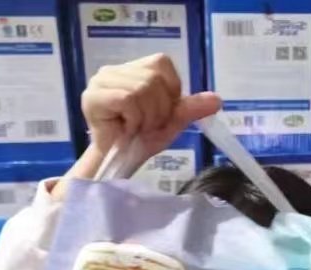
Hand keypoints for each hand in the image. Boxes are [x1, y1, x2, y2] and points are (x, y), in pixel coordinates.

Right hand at [82, 54, 220, 158]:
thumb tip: (218, 100)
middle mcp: (115, 70)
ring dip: (146, 118)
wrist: (117, 164)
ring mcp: (102, 80)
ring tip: (135, 129)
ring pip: (142, 89)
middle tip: (145, 126)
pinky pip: (127, 100)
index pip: (162, 63)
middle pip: (153, 78)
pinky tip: (125, 130)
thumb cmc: (140, 142)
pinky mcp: (93, 96)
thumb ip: (190, 108)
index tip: (160, 114)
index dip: (170, 91)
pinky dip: (134, 120)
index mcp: (134, 70)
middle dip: (158, 110)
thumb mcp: (170, 123)